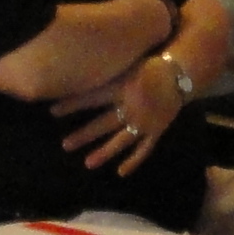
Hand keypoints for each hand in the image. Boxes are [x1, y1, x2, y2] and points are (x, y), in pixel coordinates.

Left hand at [55, 50, 190, 176]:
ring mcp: (144, 122)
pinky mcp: (156, 130)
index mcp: (122, 88)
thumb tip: (83, 62)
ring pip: (121, 140)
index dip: (72, 104)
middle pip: (104, 123)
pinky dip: (133, 161)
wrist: (180, 74)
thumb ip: (109, 67)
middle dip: (84, 135)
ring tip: (87, 164)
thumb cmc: (151, 65)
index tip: (52, 111)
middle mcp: (131, 107)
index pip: (92, 97)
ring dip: (104, 152)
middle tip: (65, 145)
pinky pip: (144, 148)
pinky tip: (120, 172)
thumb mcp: (128, 61)